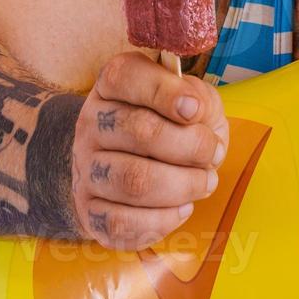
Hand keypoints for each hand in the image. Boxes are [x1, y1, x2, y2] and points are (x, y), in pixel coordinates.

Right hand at [70, 50, 228, 249]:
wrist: (131, 167)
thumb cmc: (172, 127)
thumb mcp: (192, 101)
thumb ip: (200, 100)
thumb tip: (196, 112)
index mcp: (112, 85)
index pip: (124, 76)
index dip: (164, 91)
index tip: (195, 110)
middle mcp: (91, 123)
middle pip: (139, 130)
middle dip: (191, 146)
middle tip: (213, 154)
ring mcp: (86, 168)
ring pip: (133, 181)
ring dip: (183, 185)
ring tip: (205, 182)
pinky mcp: (89, 211)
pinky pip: (122, 222)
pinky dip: (163, 219)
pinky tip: (182, 207)